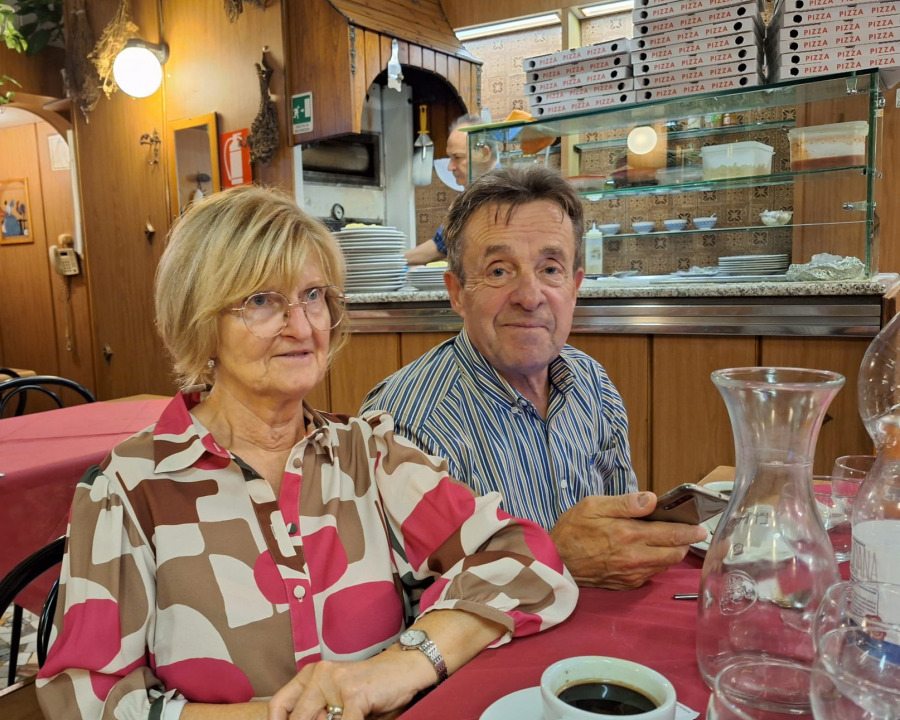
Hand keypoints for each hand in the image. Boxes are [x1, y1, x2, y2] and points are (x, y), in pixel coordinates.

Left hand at [267, 650, 425, 719]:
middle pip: (297, 718)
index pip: (279, 705)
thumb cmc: (371, 689)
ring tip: (345, 715)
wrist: (404, 669)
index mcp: (311, 675)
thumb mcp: (338, 700)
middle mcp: (320, 675)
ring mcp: (337, 684)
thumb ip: (319, 713)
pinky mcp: (355, 694)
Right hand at [549, 492, 707, 589]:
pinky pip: (650, 575)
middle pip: (674, 553)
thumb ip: (625, 503)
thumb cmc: (572, 530)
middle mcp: (635, 558)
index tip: (701, 527)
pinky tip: (648, 553)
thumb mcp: (593, 506)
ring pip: (664, 565)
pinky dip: (656, 564)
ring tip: (669, 541)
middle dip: (684, 543)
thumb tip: (652, 499)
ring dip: (671, 553)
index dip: (690, 531)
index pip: (671, 534)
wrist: (554, 563)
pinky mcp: (626, 584)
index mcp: (629, 535)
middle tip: (687, 532)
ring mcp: (632, 574)